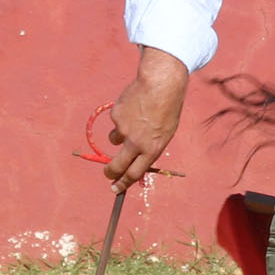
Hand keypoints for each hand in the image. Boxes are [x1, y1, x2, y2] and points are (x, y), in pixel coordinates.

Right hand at [105, 47, 189, 189]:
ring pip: (115, 139)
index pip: (134, 174)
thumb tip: (135, 161)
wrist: (159, 85)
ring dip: (120, 135)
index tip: (116, 189)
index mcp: (152, 150)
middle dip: (110, 173)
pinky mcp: (116, 116)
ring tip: (135, 120)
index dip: (123, 184)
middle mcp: (136, 142)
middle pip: (117, 165)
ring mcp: (124, 129)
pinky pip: (116, 121)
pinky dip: (122, 117)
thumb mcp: (164, 134)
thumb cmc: (166, 111)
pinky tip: (133, 106)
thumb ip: (149, 148)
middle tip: (107, 174)